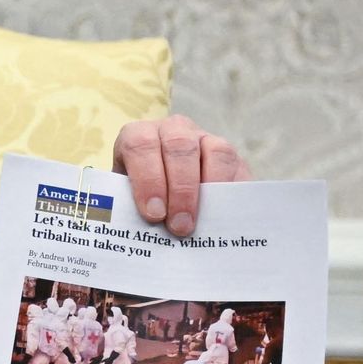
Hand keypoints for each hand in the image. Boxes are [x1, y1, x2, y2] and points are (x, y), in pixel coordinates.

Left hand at [112, 115, 251, 236]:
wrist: (164, 193)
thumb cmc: (142, 199)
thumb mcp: (128, 199)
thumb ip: (131, 209)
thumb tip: (140, 233)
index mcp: (138, 136)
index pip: (140, 146)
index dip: (147, 179)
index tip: (153, 214)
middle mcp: (172, 130)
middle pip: (179, 146)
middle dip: (180, 190)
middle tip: (179, 226)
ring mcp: (203, 137)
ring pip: (214, 151)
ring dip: (207, 190)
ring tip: (200, 223)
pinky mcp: (228, 153)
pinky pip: (235, 165)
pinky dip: (228, 191)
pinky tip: (221, 216)